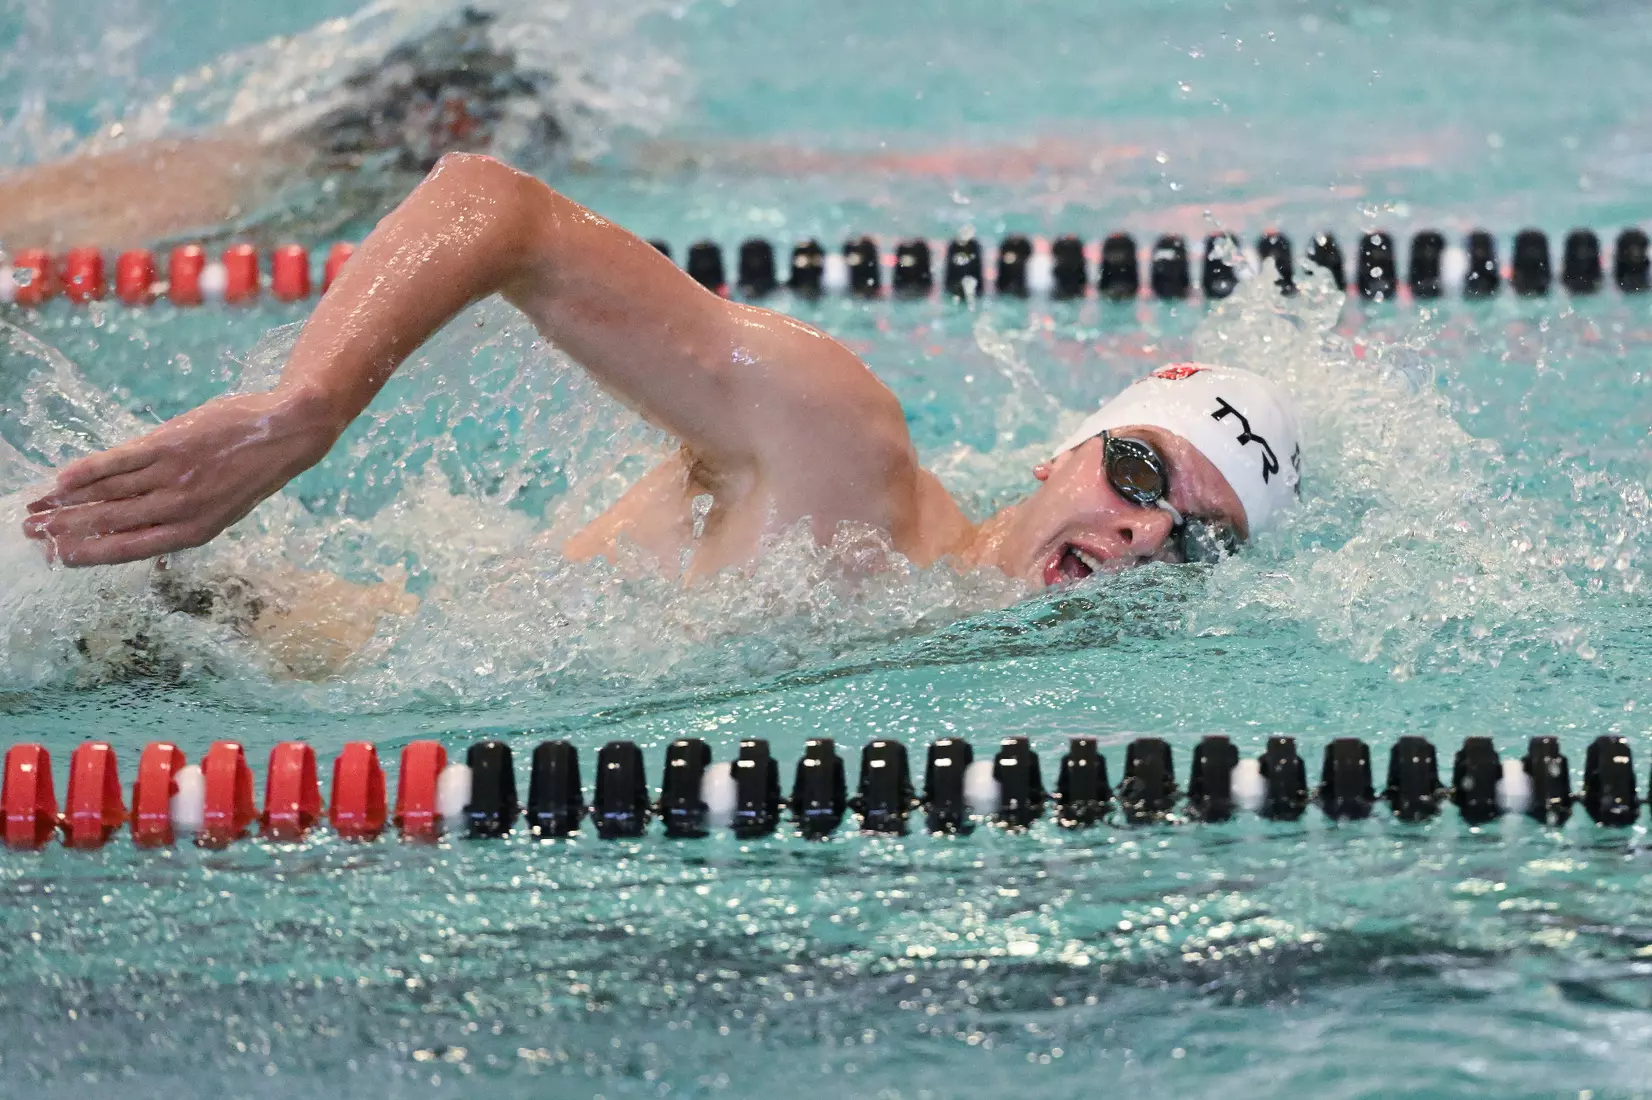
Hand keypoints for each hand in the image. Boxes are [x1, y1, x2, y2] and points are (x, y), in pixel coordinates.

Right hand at [22, 387, 338, 566]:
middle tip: (31, 532)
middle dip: (65, 530)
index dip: (89, 554)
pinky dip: (88, 471)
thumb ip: (181, 522)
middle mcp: (181, 509)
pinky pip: (119, 461)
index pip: (129, 549)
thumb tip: (137, 535)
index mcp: (195, 531)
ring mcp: (174, 476)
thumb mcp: (223, 509)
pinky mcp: (170, 445)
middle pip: (110, 522)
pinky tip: (63, 479)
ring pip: (108, 493)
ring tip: (36, 506)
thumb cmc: (251, 471)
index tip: (58, 558)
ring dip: (66, 501)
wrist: (286, 432)